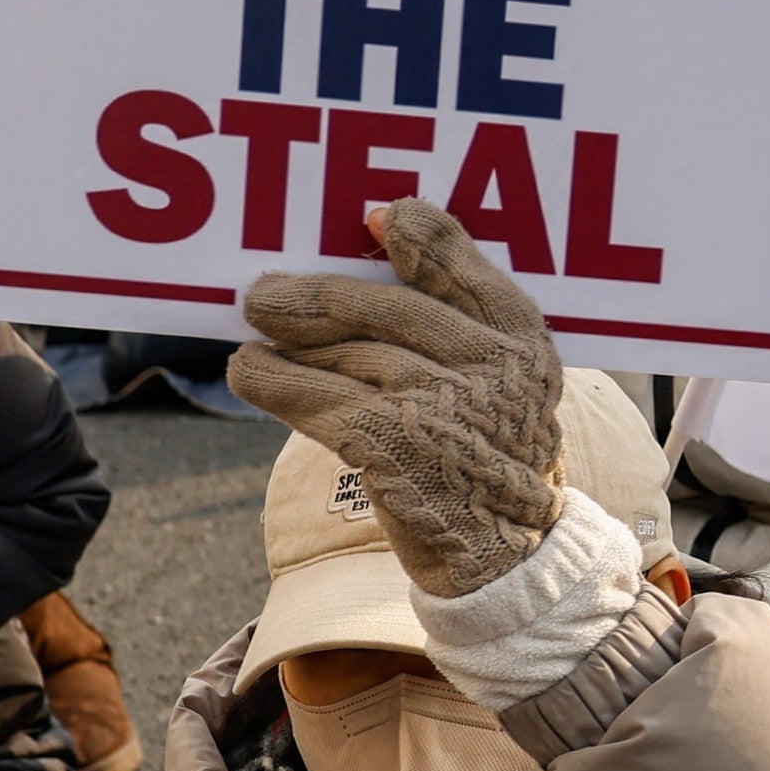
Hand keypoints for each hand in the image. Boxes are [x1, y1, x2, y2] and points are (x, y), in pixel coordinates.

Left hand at [231, 197, 567, 596]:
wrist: (506, 552)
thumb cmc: (491, 448)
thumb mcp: (508, 378)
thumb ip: (462, 314)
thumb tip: (381, 227)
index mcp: (521, 338)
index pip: (459, 264)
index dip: (415, 235)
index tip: (376, 218)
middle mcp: (484, 365)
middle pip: (380, 305)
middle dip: (312, 294)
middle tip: (264, 292)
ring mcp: (436, 404)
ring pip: (339, 350)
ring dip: (283, 338)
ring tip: (253, 332)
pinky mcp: (388, 445)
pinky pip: (312, 398)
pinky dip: (270, 380)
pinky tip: (249, 371)